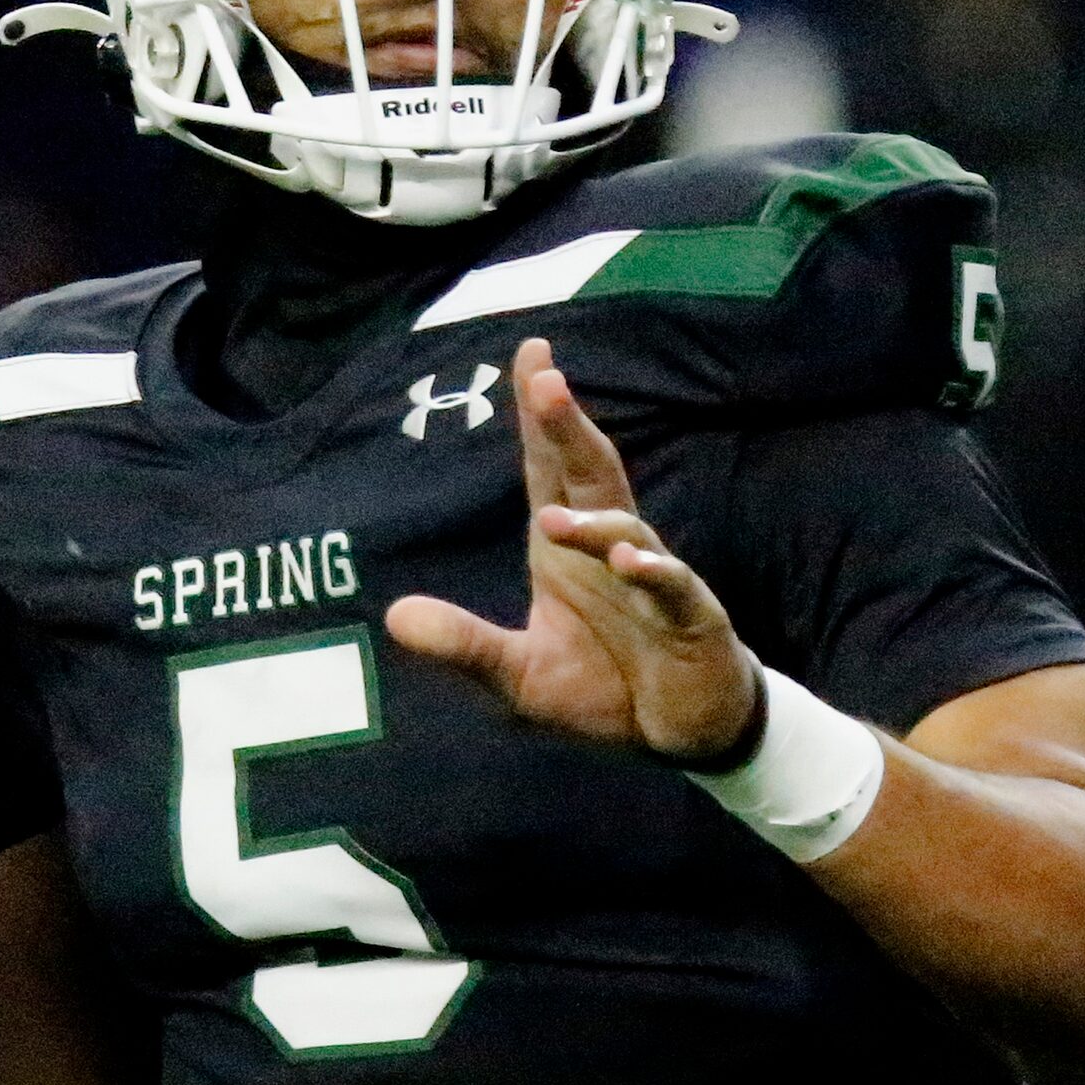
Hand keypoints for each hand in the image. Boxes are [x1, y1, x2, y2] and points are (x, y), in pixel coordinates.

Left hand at [385, 337, 761, 760]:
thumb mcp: (517, 675)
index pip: (550, 466)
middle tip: (546, 380)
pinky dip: (653, 572)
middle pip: (590, 473)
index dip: (540, 414)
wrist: (678, 731)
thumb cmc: (600, 687)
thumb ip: (463, 644)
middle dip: (567, 428)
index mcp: (566, 547)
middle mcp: (609, 547)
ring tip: (553, 521)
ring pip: (627, 528)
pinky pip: (673, 586)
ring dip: (592, 522)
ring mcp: (654, 579)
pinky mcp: (691, 618)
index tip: (532, 352)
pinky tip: (629, 560)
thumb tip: (394, 615)